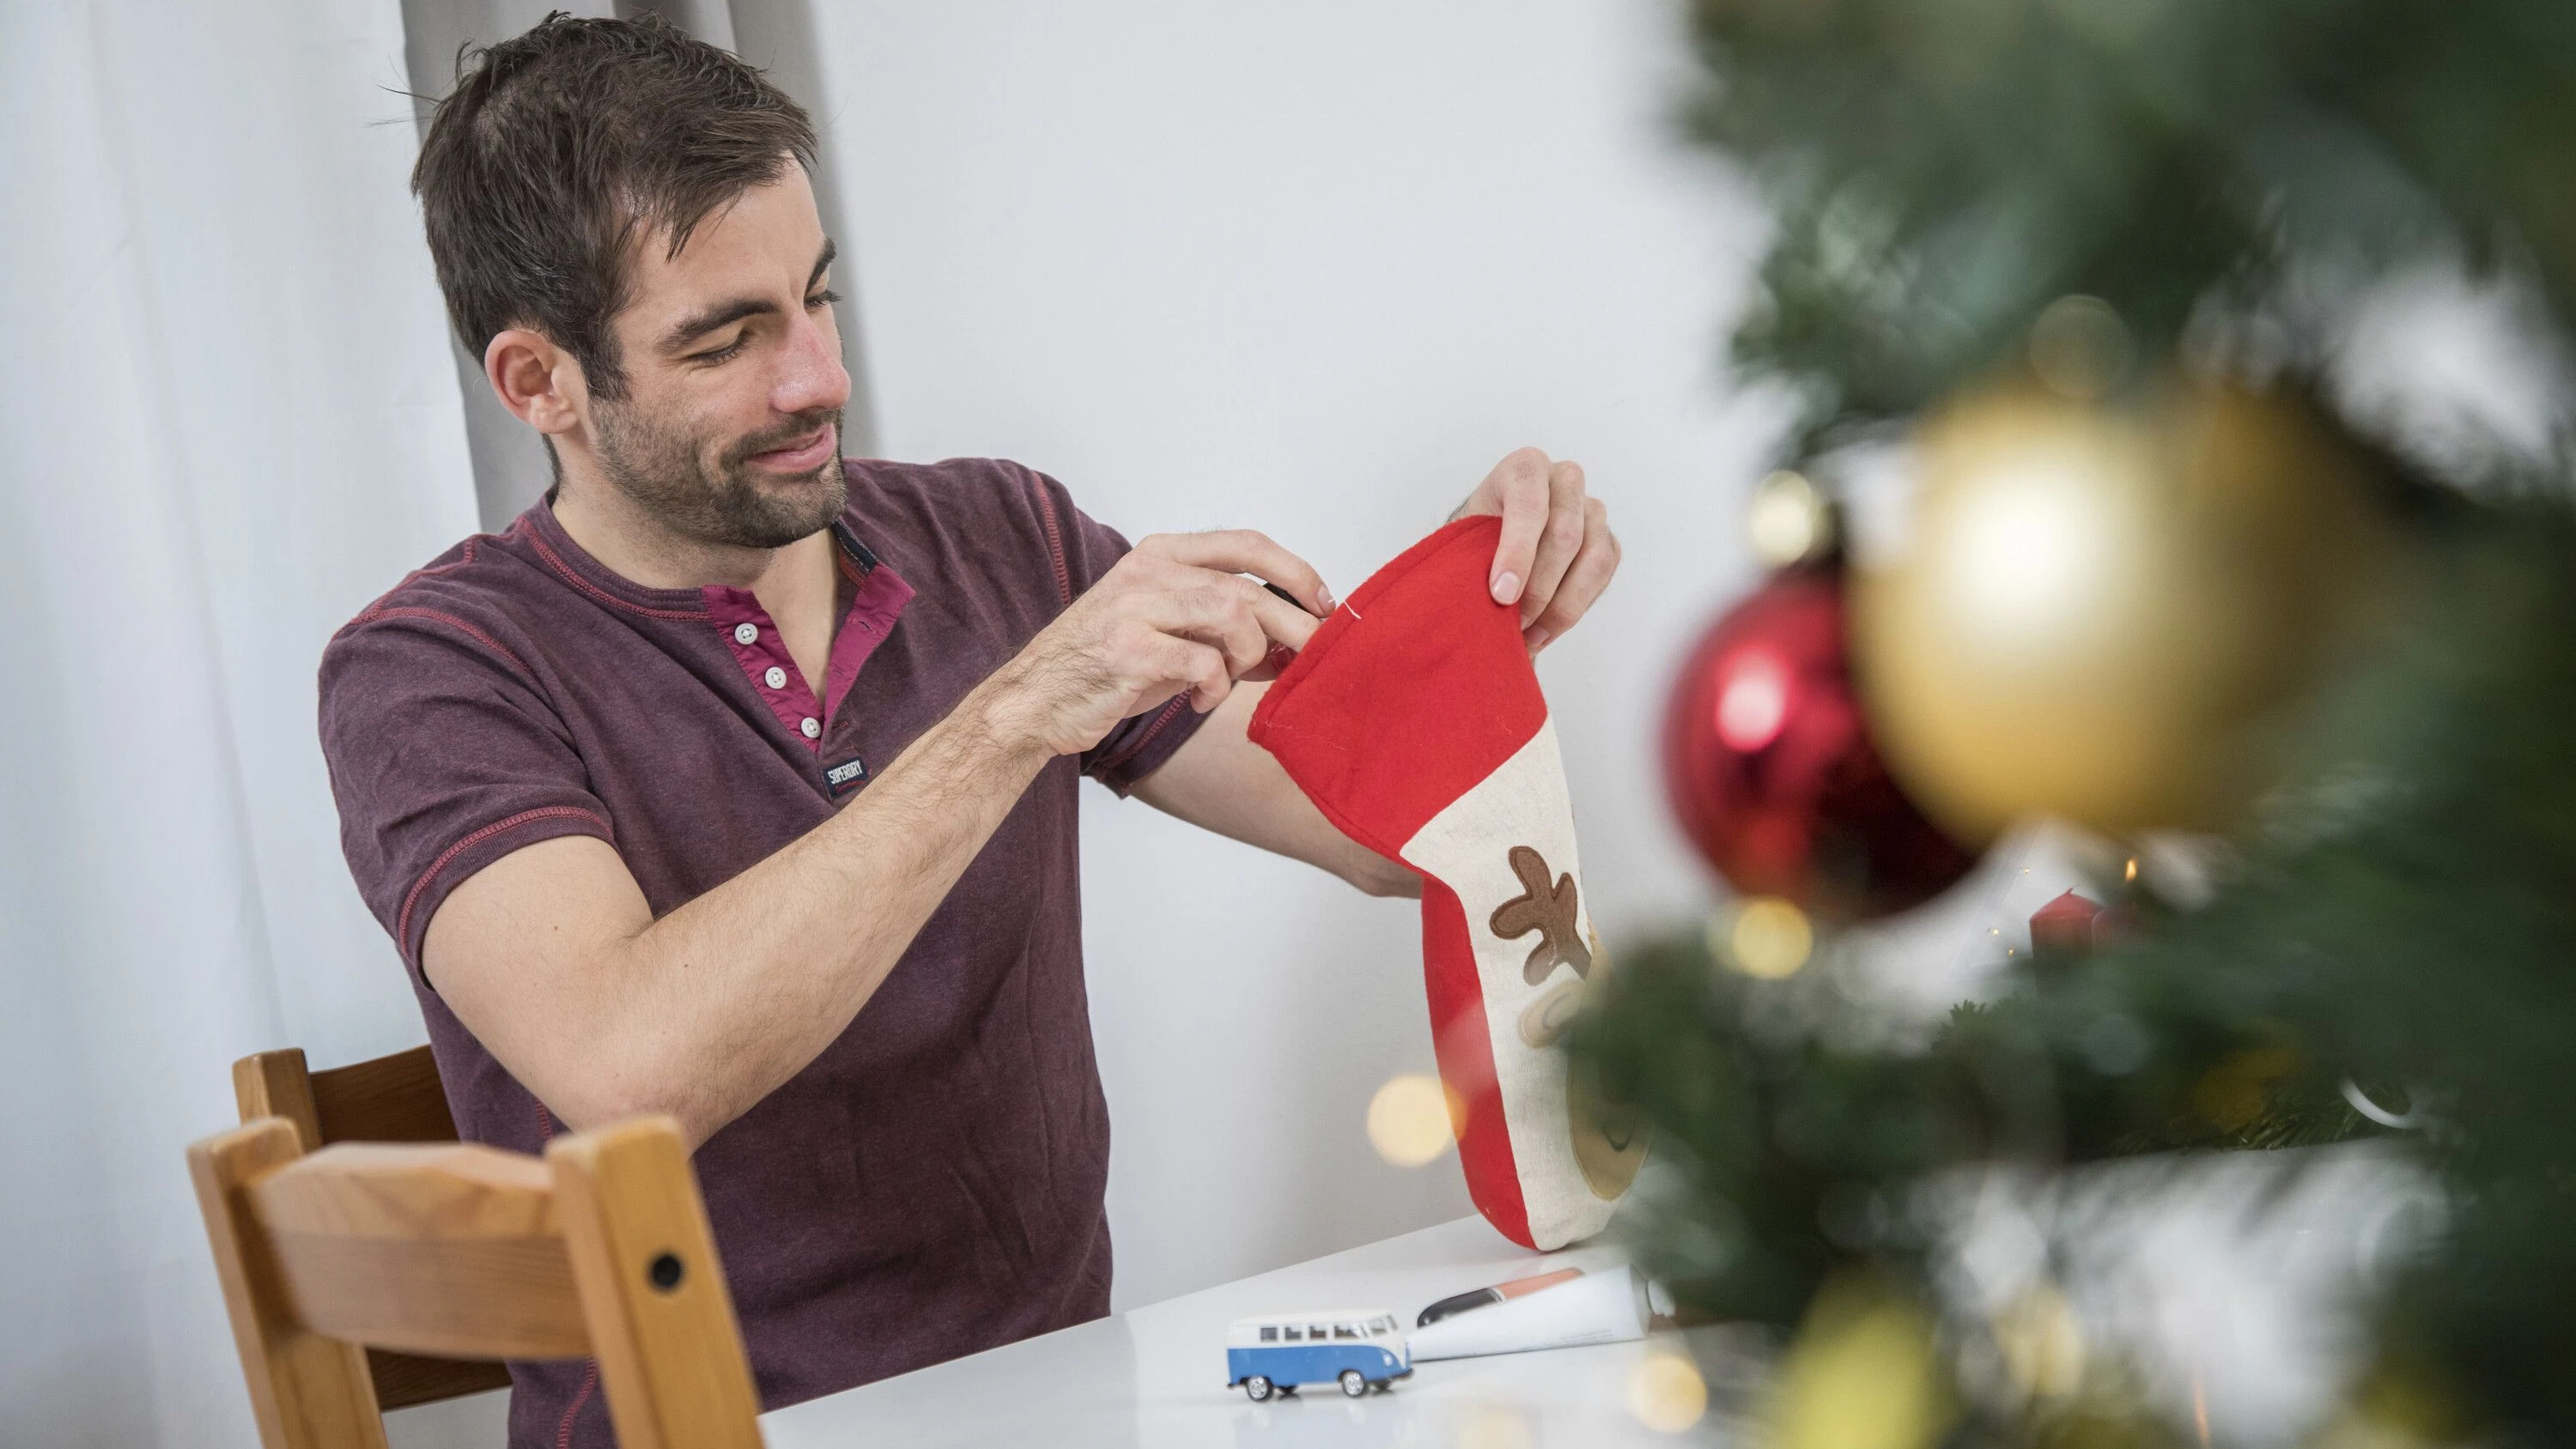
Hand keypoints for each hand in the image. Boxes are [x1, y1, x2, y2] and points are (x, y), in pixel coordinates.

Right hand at [984, 529, 1330, 756]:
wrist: (1034, 700)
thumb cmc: (1108, 668)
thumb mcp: (1169, 631)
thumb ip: (1223, 625)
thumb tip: (1296, 639)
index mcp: (1160, 554)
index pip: (1246, 544)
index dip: (1296, 571)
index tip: (1324, 603)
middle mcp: (1148, 570)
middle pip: (1248, 586)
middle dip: (1292, 625)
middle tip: (1309, 658)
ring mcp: (1135, 606)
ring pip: (1233, 614)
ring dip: (1248, 655)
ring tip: (1230, 679)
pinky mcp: (1128, 649)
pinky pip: (1204, 663)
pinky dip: (1215, 688)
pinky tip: (1198, 701)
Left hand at [1449, 447, 1618, 653]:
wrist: (1489, 548)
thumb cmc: (1473, 542)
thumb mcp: (1462, 540)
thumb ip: (1471, 558)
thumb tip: (1490, 599)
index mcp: (1525, 468)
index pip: (1529, 504)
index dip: (1517, 552)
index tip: (1501, 595)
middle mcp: (1564, 480)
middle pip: (1565, 535)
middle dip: (1539, 588)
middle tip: (1512, 625)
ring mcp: (1591, 510)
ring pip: (1593, 558)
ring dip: (1561, 605)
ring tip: (1527, 635)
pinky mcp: (1607, 541)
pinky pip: (1603, 576)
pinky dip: (1576, 608)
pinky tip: (1546, 629)